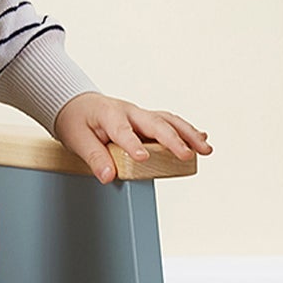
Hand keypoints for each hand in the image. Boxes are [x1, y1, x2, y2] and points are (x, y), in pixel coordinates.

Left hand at [54, 93, 211, 184]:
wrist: (78, 105)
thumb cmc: (77, 121)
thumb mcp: (77, 140)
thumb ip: (94, 158)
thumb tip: (108, 177)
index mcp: (110, 114)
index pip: (123, 130)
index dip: (132, 144)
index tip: (142, 158)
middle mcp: (130, 111)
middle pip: (155, 123)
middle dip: (173, 139)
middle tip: (187, 155)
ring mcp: (141, 114)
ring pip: (169, 121)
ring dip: (189, 134)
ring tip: (205, 149)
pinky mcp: (147, 120)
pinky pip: (170, 123)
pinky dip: (186, 130)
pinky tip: (202, 138)